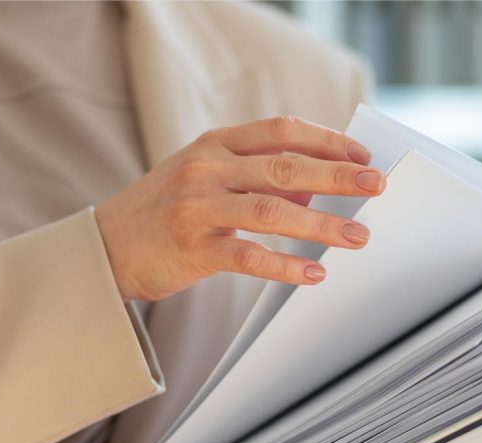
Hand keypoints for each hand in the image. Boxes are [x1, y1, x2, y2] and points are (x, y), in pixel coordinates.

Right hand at [95, 116, 385, 300]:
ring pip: (273, 209)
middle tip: (375, 186)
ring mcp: (198, 207)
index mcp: (214, 144)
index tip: (360, 154)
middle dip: (338, 176)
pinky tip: (313, 273)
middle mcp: (207, 168)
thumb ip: (256, 176)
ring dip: (321, 223)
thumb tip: (314, 184)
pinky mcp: (193, 248)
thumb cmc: (162, 211)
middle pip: (285, 166)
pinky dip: (285, 265)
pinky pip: (249, 256)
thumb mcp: (205, 177)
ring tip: (356, 236)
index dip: (326, 140)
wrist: (106, 246)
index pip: (281, 131)